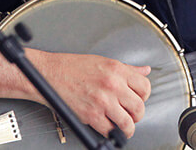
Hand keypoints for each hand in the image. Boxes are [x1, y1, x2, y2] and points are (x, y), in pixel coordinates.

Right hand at [33, 52, 151, 138]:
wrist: (50, 74)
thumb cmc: (73, 67)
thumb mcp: (104, 61)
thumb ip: (127, 69)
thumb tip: (145, 71)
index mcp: (117, 70)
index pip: (145, 87)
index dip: (144, 97)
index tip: (139, 100)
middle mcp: (112, 85)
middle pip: (139, 107)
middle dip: (137, 115)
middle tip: (131, 115)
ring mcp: (102, 101)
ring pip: (128, 123)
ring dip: (128, 128)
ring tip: (124, 126)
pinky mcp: (91, 115)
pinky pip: (109, 131)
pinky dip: (111, 133)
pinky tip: (108, 127)